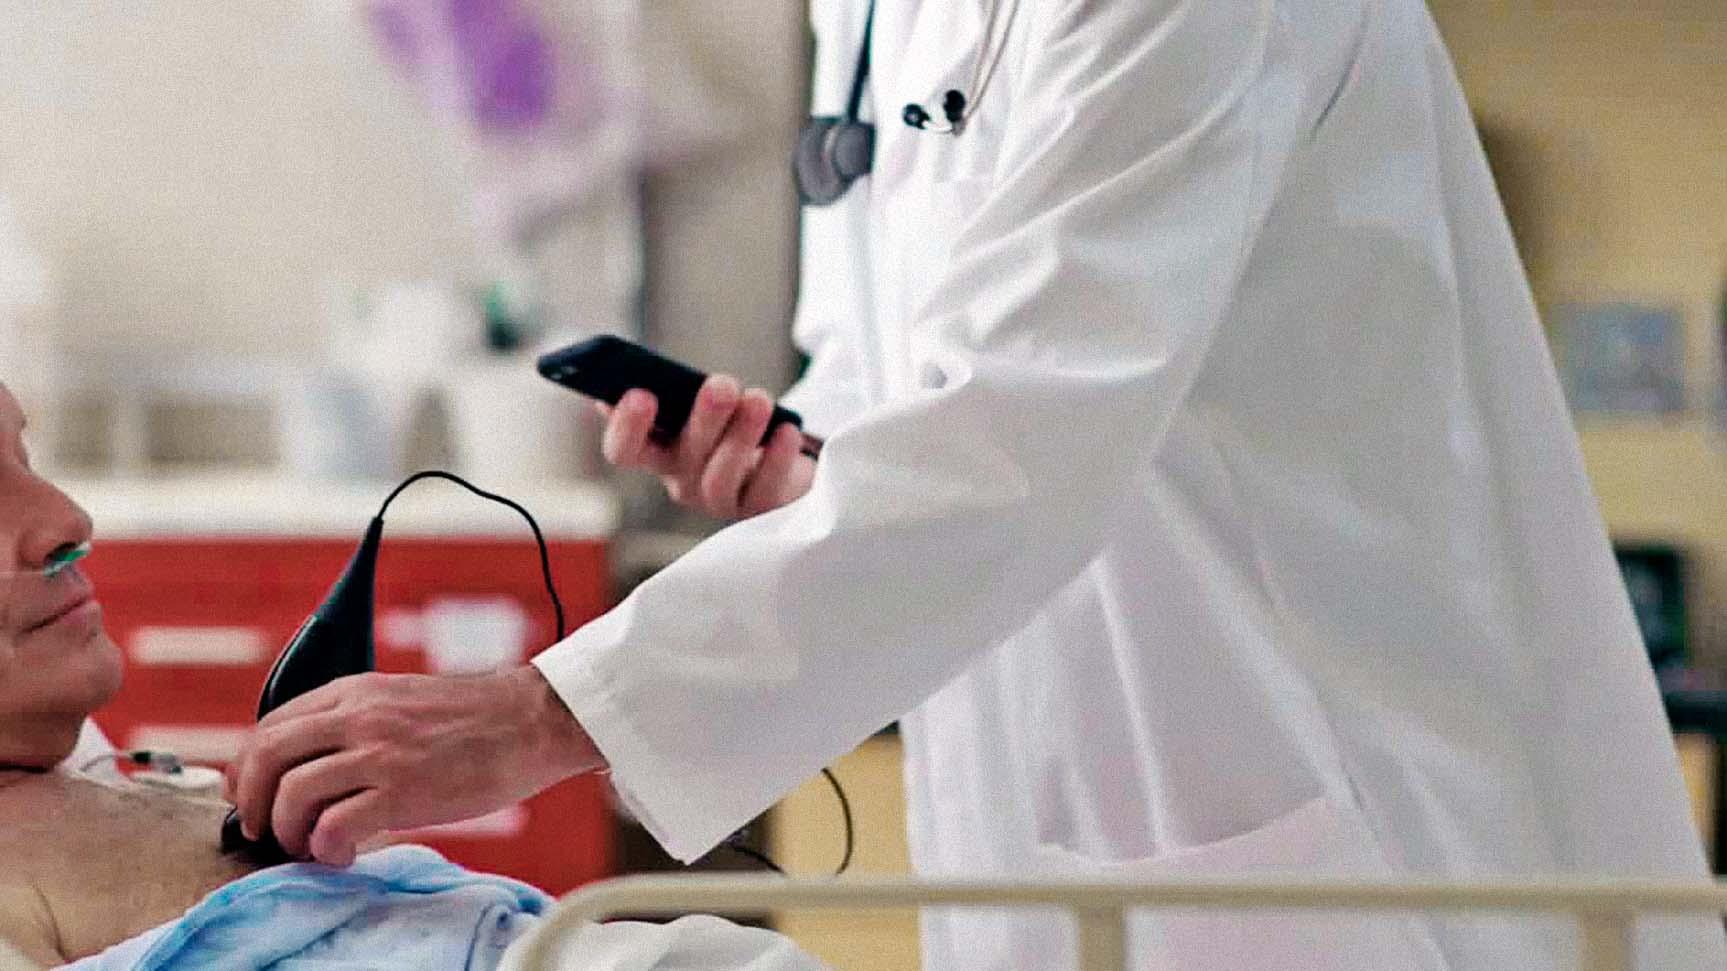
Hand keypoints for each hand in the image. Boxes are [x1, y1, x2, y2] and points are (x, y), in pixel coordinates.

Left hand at [223, 666, 601, 866]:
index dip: (249, 770)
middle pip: (268, 757)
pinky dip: (326, 849)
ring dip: (289, 833)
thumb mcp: (401, 700)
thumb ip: (355, 722)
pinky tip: (345, 854)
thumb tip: (310, 766)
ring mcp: (380, 752)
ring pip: (293, 795)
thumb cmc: (473, 720)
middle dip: (253, 803)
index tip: (255, 799)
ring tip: (311, 847)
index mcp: (354, 692)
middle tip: (265, 832)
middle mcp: (359, 716)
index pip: (270, 726)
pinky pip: (334, 827)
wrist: (531, 721)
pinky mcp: (403, 790)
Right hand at [598, 375, 815, 519]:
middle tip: (722, 385)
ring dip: (740, 435)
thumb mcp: (704, 404)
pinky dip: (777, 458)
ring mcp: (719, 501)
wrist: (782, 457)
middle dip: (704, 419)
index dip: (626, 426)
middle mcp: (682, 481)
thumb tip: (641, 373)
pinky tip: (787, 430)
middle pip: (682, 457)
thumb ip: (676, 391)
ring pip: (721, 476)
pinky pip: (765, 489)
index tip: (641, 394)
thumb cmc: (732, 423)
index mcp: (658, 452)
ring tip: (759, 400)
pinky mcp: (759, 509)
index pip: (624, 450)